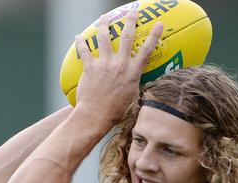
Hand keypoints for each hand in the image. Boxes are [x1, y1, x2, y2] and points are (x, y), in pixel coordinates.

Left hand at [74, 9, 162, 126]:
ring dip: (104, 25)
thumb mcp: (131, 97)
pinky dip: (81, 42)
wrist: (95, 116)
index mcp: (133, 73)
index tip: (159, 24)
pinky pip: (84, 50)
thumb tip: (136, 81)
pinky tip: (78, 36)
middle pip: (126, 37)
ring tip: (104, 18)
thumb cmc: (115, 111)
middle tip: (132, 12)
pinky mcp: (90, 67)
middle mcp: (120, 65)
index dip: (154, 36)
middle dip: (130, 22)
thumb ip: (133, 84)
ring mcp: (104, 65)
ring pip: (104, 38)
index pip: (146, 51)